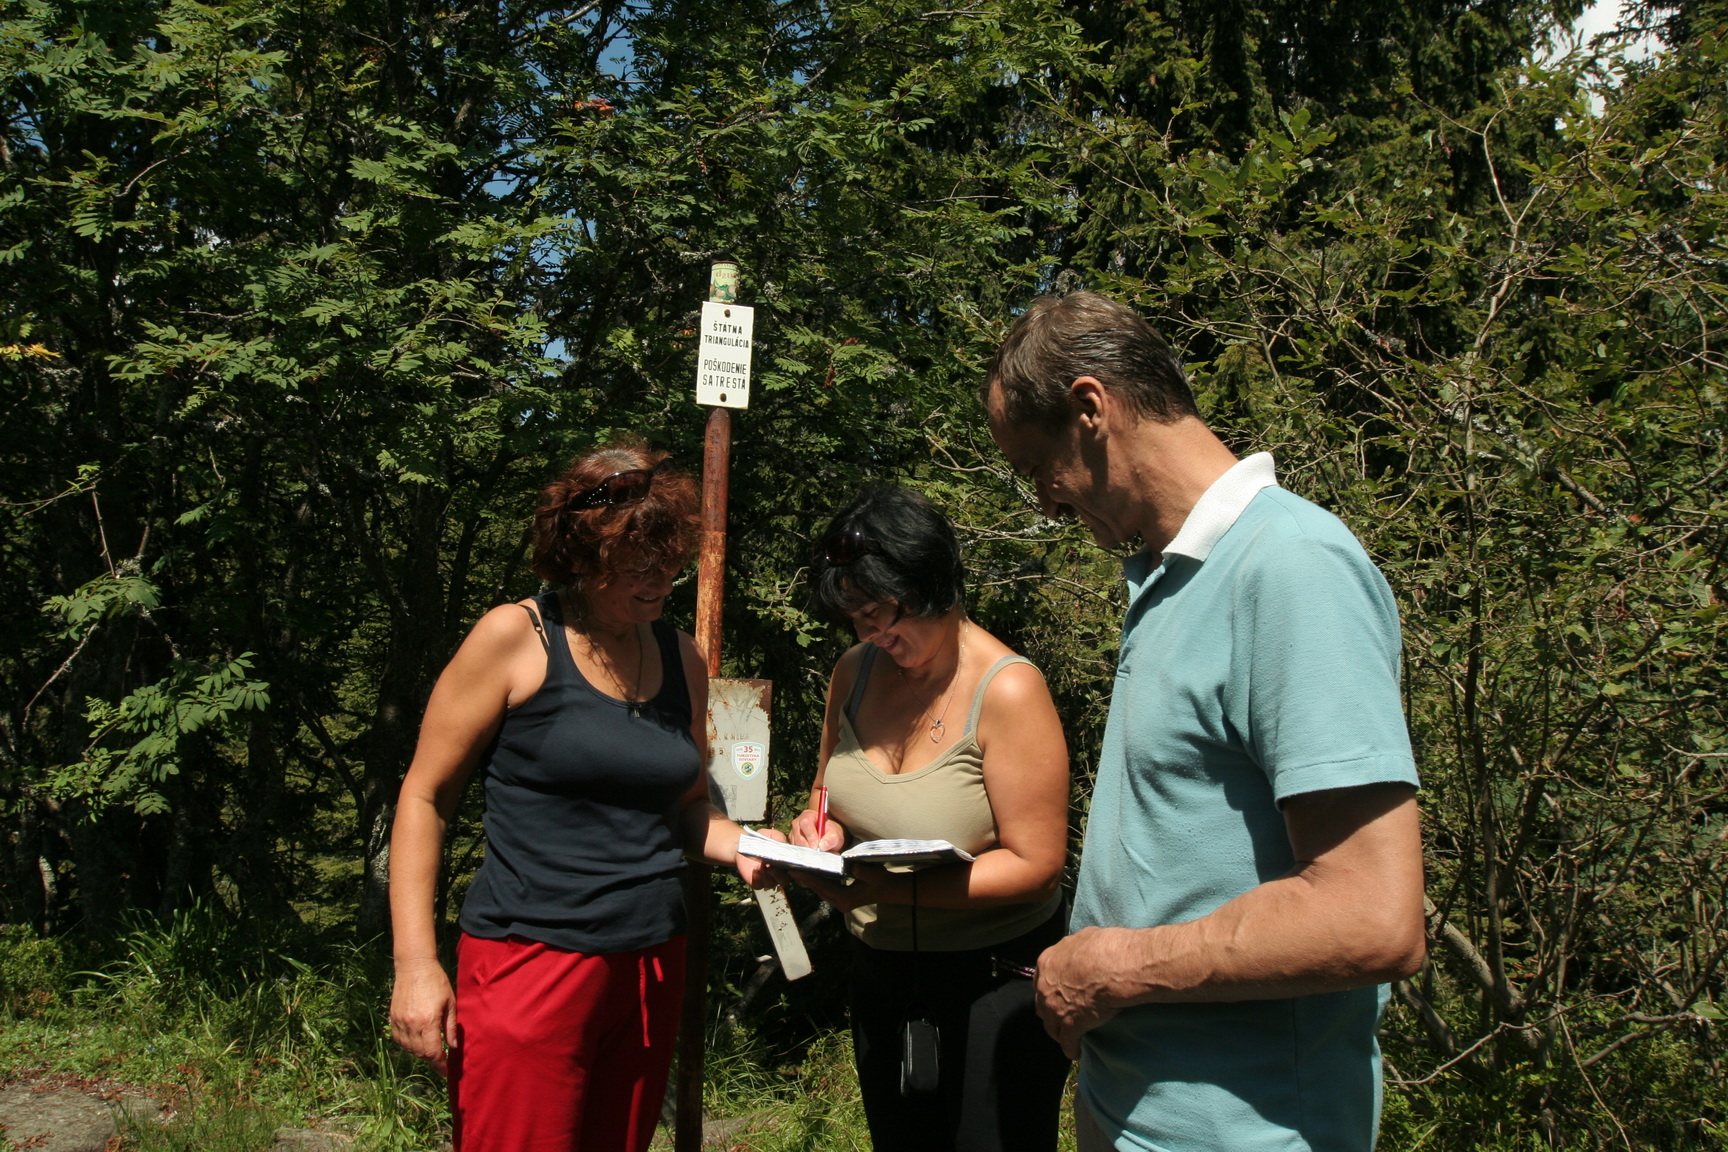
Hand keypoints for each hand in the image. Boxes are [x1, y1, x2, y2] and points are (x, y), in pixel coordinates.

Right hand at [390, 958, 456, 1076]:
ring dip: (420, 1053)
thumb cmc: (437, 982)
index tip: (446, 1072)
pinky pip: (399, 1040)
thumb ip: (450, 1027)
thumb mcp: (450, 1003)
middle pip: (421, 1053)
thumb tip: (453, 1047)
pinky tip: (416, 1042)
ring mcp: (400, 1022)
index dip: (440, 1065)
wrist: (414, 966)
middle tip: (441, 1061)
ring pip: (409, 1048)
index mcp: (428, 1021)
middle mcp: (412, 1024)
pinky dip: (408, 1045)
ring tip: (431, 1050)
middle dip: (432, 1060)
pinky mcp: (393, 1018)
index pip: (433, 1052)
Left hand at [735, 827, 787, 888]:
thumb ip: (781, 840)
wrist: (744, 844)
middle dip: (780, 875)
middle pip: (785, 880)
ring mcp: (767, 878)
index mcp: (786, 863)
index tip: (788, 862)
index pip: (794, 870)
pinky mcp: (756, 882)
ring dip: (769, 876)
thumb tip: (786, 847)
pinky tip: (756, 870)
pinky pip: (760, 885)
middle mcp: (779, 873)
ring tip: (764, 866)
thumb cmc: (762, 840)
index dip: (793, 869)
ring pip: (772, 884)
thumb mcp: (773, 836)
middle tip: (773, 866)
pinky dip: (758, 878)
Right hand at [789, 807, 844, 852]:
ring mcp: (793, 833)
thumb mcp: (835, 834)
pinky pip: (796, 850)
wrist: (826, 836)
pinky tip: (812, 854)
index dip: (811, 835)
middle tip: (817, 853)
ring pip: (797, 845)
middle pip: (798, 836)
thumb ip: (832, 839)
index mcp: (808, 815)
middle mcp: (798, 823)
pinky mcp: (792, 842)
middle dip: (808, 846)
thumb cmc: (830, 833)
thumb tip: (822, 846)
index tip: (817, 846)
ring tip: (817, 854)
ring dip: (807, 851)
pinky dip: (804, 854)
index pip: (805, 823)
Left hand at [789, 862, 888, 912]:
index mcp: (845, 899)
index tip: (794, 870)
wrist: (888, 890)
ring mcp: (840, 904)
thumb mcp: (874, 874)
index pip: (822, 887)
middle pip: (818, 890)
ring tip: (796, 870)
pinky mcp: (841, 900)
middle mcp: (840, 904)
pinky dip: (817, 883)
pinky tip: (811, 874)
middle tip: (790, 868)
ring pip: (820, 891)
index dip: (808, 878)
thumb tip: (850, 866)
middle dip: (804, 880)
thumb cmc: (881, 881)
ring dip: (809, 881)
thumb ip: (862, 871)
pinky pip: (825, 891)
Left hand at [1034, 926, 1129, 1059]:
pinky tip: (1075, 1053)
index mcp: (1047, 963)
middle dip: (1050, 1010)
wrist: (1113, 967)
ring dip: (1058, 1031)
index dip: (1049, 987)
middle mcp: (1045, 987)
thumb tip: (1079, 949)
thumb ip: (1075, 949)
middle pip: (1042, 1004)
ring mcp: (1055, 1008)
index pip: (1041, 979)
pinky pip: (1067, 1043)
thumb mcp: (1084, 938)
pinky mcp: (1071, 1026)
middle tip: (1060, 1013)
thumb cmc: (1103, 947)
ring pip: (1051, 1025)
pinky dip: (1071, 1049)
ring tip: (1065, 1035)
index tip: (1056, 992)